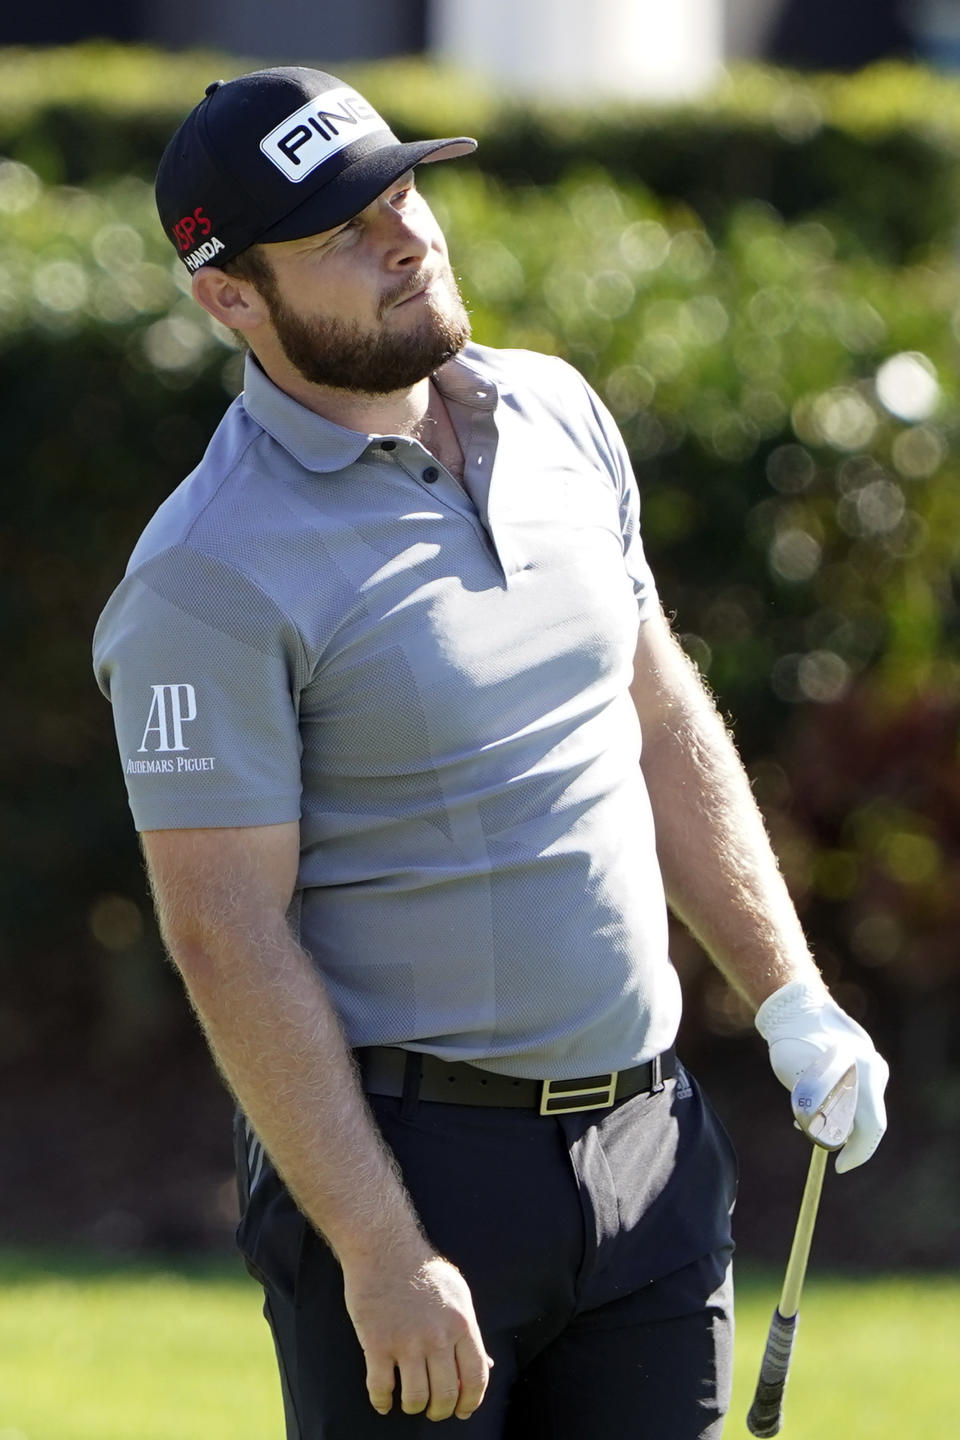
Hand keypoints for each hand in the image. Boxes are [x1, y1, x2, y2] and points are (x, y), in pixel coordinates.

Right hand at [342, 1244, 492, 1420]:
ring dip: (414, 1407)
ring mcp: (406, 1342)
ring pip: (415, 1398)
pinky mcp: (377, 1344)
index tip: (463, 1410)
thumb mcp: (457, 1293)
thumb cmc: (421, 1268)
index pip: (476, 1377)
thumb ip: (469, 1330)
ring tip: (411, 1401)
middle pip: (445, 1394)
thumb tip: (486, 1364)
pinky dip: (382, 1402)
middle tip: (434, 1410)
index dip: (471, 1401)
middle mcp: (437, 1337)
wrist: (383, 1246)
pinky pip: (380, 1389)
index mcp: (461, 1323)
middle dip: (441, 1411)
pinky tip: (384, 1401)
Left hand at [755, 979, 888, 1172]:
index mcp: (864, 1078)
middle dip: (841, 1135)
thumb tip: (833, 1140)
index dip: (857, 1153)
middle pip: (866, 1119)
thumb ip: (823, 1115)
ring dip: (836, 1118)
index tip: (839, 1168)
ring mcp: (872, 1063)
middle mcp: (875, 1072)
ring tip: (800, 1118)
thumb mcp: (804, 1087)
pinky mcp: (864, 1058)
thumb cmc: (796, 1046)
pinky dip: (839, 1102)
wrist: (796, 1007)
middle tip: (811, 1138)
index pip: (870, 1129)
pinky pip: (857, 1089)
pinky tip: (812, 1101)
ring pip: (860, 1105)